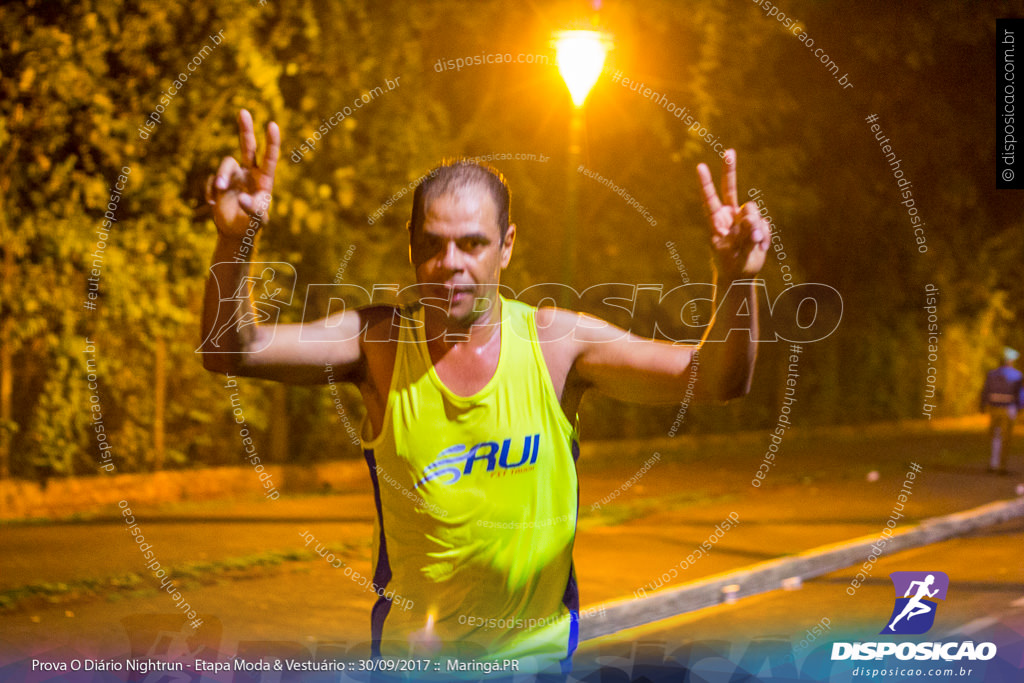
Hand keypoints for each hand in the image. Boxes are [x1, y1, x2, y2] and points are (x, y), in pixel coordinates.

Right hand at [205, 109, 279, 238]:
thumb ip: (254, 210)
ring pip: (226, 164)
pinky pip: (212, 179)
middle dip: (245, 129)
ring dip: (222, 175)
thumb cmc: (251, 225)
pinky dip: (210, 190)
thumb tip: (243, 198)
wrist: (235, 232)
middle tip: (243, 111)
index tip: (272, 125)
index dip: (271, 142)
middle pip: (248, 147)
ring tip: (220, 189)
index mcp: (264, 180)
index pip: (269, 158)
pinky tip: (213, 204)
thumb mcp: (257, 220)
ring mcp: (234, 176)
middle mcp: (250, 173)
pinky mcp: (219, 182)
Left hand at [696, 149, 769, 278]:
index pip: (709, 200)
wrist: (741, 275)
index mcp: (716, 222)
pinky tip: (761, 248)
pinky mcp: (758, 224)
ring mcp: (744, 219)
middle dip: (730, 170)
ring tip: (756, 243)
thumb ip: (743, 237)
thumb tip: (753, 221)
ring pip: (753, 210)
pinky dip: (765, 236)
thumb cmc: (731, 265)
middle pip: (730, 189)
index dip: (706, 183)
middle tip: (729, 151)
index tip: (700, 166)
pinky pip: (765, 223)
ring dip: (756, 226)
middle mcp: (729, 216)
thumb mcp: (734, 254)